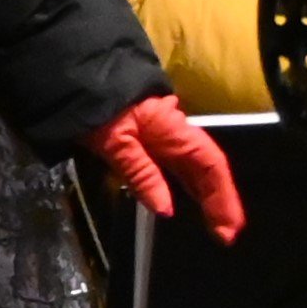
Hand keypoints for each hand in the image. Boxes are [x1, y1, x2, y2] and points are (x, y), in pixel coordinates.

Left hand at [85, 95, 244, 244]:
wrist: (77, 73)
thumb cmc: (96, 105)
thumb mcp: (115, 141)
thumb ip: (142, 174)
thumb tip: (166, 209)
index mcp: (175, 128)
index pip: (210, 164)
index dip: (223, 196)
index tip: (229, 228)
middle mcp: (176, 130)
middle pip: (206, 167)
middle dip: (219, 201)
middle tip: (226, 235)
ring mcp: (163, 133)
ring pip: (192, 166)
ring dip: (204, 194)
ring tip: (214, 224)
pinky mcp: (148, 136)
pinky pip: (175, 163)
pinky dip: (186, 183)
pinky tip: (187, 199)